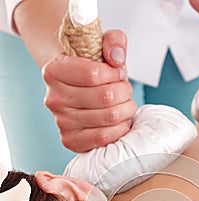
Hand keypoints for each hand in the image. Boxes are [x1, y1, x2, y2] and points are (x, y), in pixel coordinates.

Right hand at [42, 30, 136, 152]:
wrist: (79, 91)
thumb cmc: (93, 70)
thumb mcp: (102, 47)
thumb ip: (113, 42)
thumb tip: (116, 59)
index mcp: (54, 71)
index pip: (94, 74)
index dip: (115, 74)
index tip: (118, 73)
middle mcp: (53, 98)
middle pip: (105, 97)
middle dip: (125, 92)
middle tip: (125, 90)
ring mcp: (61, 122)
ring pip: (109, 117)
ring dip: (126, 110)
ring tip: (124, 104)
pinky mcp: (70, 141)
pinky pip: (104, 137)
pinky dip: (120, 129)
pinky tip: (121, 121)